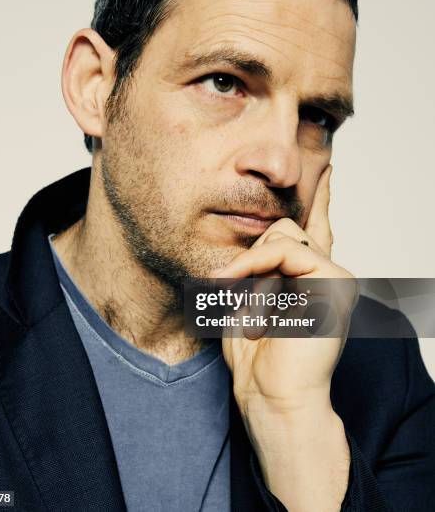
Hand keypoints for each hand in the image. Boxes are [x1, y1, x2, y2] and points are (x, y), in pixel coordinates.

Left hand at [214, 165, 355, 510]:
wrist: (272, 396)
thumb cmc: (256, 358)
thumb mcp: (249, 303)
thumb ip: (259, 269)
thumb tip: (261, 242)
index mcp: (309, 279)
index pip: (318, 229)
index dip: (322, 200)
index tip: (329, 172)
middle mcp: (326, 274)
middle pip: (282, 229)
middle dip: (251, 257)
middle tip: (233, 293)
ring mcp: (334, 277)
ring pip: (280, 235)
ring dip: (251, 268)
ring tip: (248, 309)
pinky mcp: (335, 282)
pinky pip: (285, 250)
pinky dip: (257, 268)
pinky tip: (249, 296)